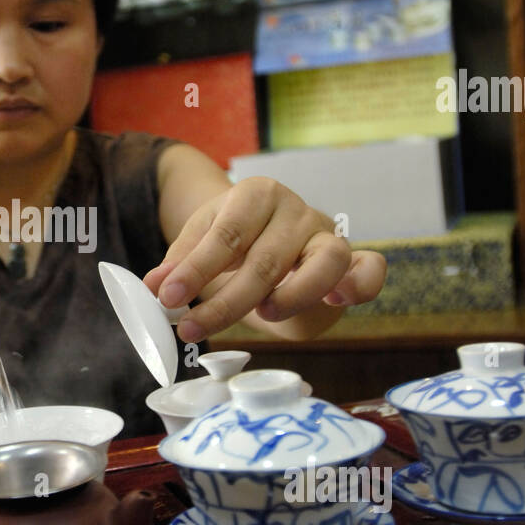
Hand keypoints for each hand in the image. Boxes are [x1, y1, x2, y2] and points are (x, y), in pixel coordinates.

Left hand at [144, 177, 385, 341]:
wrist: (270, 232)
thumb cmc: (234, 240)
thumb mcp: (201, 242)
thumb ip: (180, 263)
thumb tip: (154, 286)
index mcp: (255, 194)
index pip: (225, 236)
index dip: (194, 271)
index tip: (167, 300)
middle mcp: (295, 209)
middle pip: (265, 259)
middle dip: (226, 302)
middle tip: (192, 330)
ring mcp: (327, 233)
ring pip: (324, 262)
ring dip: (293, 295)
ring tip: (263, 315)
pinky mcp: (352, 258)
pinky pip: (370, 269)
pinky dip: (360, 284)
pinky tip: (337, 302)